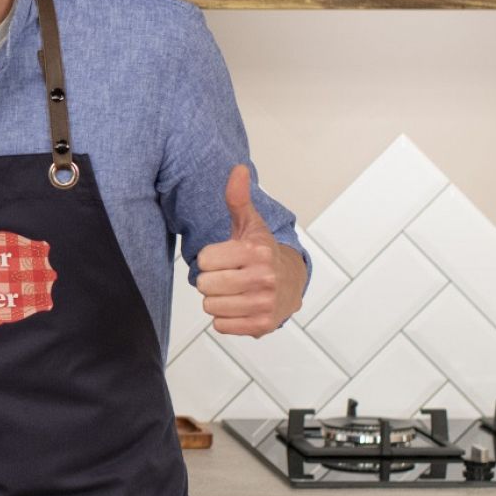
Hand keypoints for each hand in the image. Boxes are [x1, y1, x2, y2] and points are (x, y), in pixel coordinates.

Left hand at [195, 165, 303, 337]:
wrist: (291, 282)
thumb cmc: (261, 253)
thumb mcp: (249, 225)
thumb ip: (237, 199)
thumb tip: (238, 169)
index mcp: (256, 251)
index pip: (204, 259)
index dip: (209, 259)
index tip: (225, 258)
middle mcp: (263, 277)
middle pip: (204, 285)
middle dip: (211, 281)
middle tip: (228, 276)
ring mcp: (265, 303)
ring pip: (211, 307)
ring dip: (217, 300)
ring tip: (235, 291)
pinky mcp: (263, 324)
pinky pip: (221, 326)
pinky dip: (226, 319)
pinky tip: (240, 306)